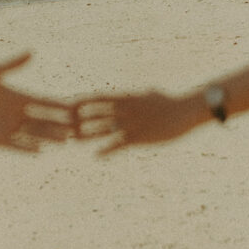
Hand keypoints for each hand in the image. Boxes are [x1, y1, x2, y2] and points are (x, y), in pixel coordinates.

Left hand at [0, 53, 75, 151]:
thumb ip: (13, 64)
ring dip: (48, 137)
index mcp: (19, 96)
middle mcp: (17, 113)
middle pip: (44, 120)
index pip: (44, 101)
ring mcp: (9, 127)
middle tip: (75, 129)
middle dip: (59, 124)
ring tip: (63, 141)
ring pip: (35, 134)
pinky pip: (17, 146)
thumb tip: (31, 51)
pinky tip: (40, 151)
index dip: (58, 105)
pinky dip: (28, 148)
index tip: (74, 107)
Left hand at [77, 91, 206, 154]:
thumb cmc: (170, 103)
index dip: (83, 101)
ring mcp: (131, 123)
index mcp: (127, 98)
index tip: (68, 105)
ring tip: (73, 140)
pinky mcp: (140, 137)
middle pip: (96, 113)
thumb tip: (138, 92)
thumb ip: (140, 95)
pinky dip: (107, 150)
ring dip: (87, 135)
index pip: (99, 98)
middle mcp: (125, 109)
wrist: (185, 111)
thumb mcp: (152, 95)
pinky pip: (119, 144)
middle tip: (63, 124)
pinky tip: (97, 156)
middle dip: (80, 119)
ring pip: (104, 129)